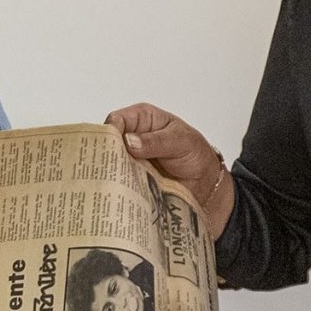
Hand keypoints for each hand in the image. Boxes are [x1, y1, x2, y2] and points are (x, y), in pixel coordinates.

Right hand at [107, 103, 223, 190]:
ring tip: (112, 182)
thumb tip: (129, 141)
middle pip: (109, 142)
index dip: (111, 131)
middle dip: (106, 154)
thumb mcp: (180, 141)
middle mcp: (132, 137)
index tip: (111, 146)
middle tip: (107, 167)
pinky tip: (118, 192)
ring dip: (112, 173)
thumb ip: (156, 141)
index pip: (117, 119)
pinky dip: (119, 186)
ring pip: (111, 164)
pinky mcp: (132, 178)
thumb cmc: (195, 153)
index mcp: (141, 119)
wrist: (205, 181)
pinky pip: (120, 181)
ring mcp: (130, 159)